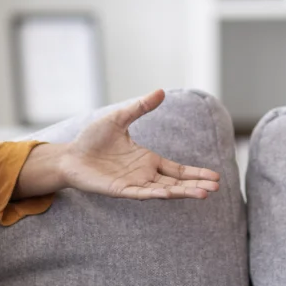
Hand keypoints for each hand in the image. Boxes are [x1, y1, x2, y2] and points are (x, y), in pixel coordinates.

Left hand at [61, 90, 221, 199]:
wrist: (69, 155)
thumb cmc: (92, 139)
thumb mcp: (119, 119)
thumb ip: (140, 107)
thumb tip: (160, 91)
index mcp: (147, 160)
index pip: (177, 169)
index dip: (195, 173)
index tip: (215, 177)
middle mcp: (144, 174)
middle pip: (176, 182)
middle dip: (196, 185)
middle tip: (217, 188)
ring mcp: (134, 184)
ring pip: (164, 190)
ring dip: (183, 192)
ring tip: (203, 194)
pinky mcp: (120, 190)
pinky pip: (141, 193)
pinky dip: (155, 193)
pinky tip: (170, 193)